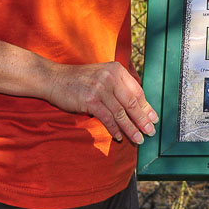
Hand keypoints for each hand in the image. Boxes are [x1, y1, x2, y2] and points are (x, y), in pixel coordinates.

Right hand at [41, 60, 157, 144]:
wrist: (54, 79)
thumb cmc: (80, 80)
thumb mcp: (102, 76)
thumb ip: (118, 86)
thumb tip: (138, 106)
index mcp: (117, 70)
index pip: (137, 91)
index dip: (147, 106)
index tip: (154, 118)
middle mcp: (111, 77)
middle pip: (132, 102)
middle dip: (143, 119)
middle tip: (151, 131)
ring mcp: (100, 88)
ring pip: (121, 113)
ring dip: (131, 128)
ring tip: (138, 139)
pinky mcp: (90, 100)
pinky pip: (107, 119)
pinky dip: (114, 130)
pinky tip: (119, 137)